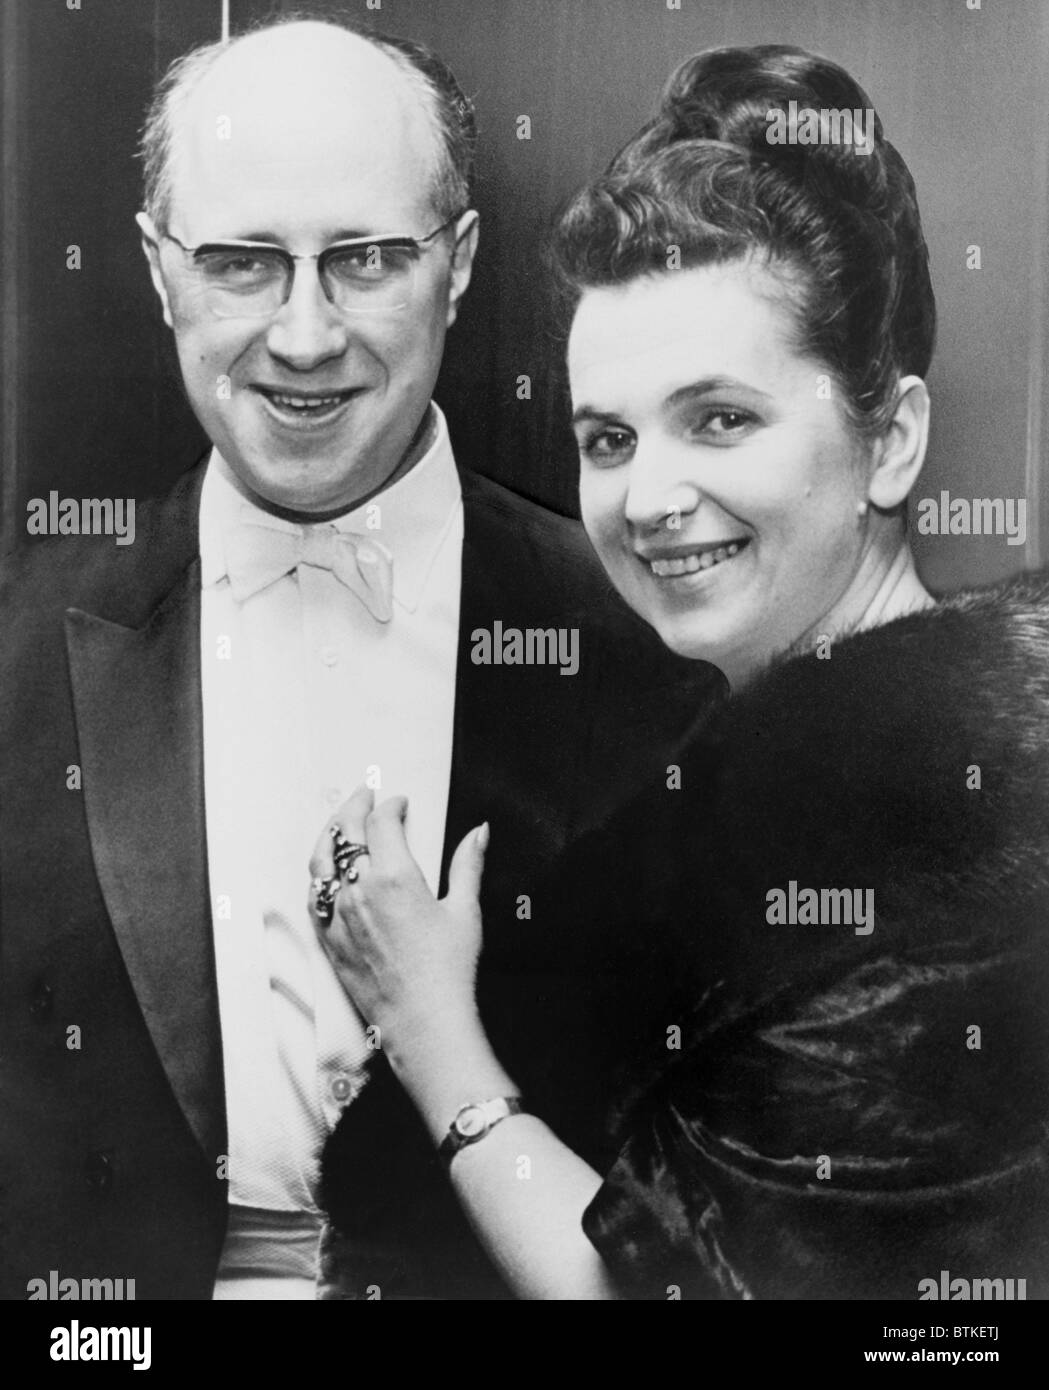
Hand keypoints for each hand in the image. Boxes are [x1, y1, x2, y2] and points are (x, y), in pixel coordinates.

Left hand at [308, 786, 488, 1052]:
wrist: (424, 1022)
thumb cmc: (448, 972)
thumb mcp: (465, 911)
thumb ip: (468, 864)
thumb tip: (479, 832)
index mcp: (395, 877)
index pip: (383, 822)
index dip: (391, 805)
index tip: (399, 803)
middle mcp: (359, 891)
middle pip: (346, 832)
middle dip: (355, 806)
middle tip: (365, 796)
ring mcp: (339, 915)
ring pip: (321, 859)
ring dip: (330, 834)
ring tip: (341, 823)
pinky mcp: (329, 939)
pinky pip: (313, 895)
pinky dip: (319, 873)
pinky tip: (326, 870)